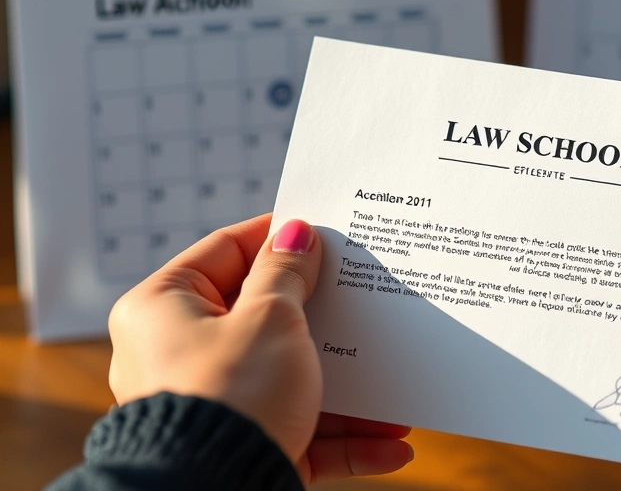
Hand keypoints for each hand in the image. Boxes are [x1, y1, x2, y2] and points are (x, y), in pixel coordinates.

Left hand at [107, 214, 412, 483]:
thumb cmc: (230, 397)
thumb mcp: (269, 318)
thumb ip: (286, 274)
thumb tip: (295, 233)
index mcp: (164, 308)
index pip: (227, 251)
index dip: (277, 239)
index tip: (322, 231)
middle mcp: (180, 356)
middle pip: (268, 320)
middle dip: (327, 320)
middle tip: (367, 299)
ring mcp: (215, 405)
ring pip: (293, 382)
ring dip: (350, 390)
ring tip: (396, 387)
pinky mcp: (243, 448)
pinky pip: (302, 435)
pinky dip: (347, 440)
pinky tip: (393, 444)